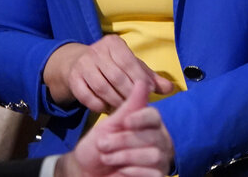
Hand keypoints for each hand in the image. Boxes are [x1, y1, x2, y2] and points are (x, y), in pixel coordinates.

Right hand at [43, 35, 175, 112]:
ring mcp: (82, 64)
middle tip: (137, 106)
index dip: (140, 79)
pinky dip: (99, 106)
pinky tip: (107, 109)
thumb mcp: (131, 66)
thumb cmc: (111, 64)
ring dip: (115, 101)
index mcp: (113, 43)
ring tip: (124, 109)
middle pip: (116, 76)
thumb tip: (170, 88)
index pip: (129, 62)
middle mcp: (96, 51)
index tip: (150, 92)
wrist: (78, 63)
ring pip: (102, 87)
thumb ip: (149, 77)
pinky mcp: (73, 79)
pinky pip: (87, 97)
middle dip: (129, 94)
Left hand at [58, 81, 173, 176]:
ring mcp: (160, 159)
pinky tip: (121, 170)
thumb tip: (142, 81)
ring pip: (154, 155)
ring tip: (107, 157)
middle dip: (124, 140)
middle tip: (103, 144)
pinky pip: (153, 173)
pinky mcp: (157, 176)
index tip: (125, 122)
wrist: (87, 172)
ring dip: (126, 156)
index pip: (154, 115)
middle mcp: (159, 139)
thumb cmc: (98, 146)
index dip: (141, 118)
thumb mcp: (108, 125)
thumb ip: (128, 106)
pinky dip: (133, 171)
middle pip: (153, 135)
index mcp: (148, 123)